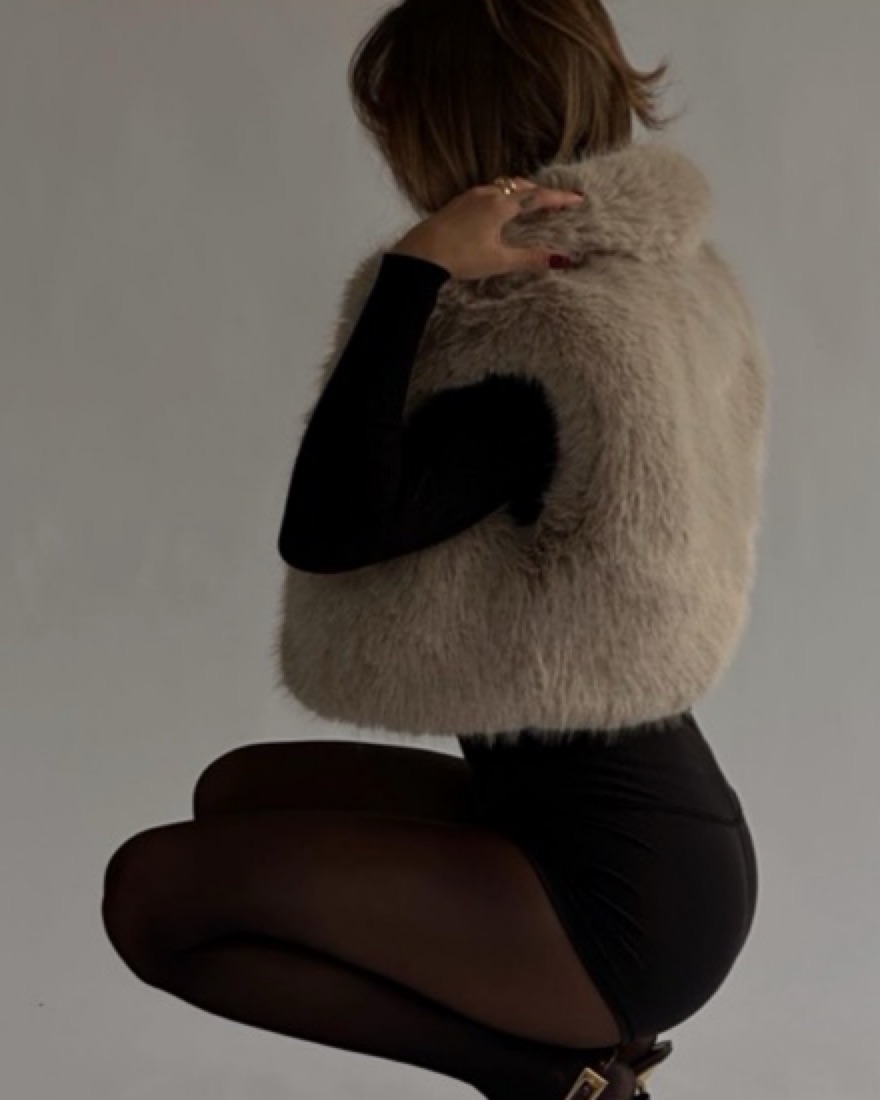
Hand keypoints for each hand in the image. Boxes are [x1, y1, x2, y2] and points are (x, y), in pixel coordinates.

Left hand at [389, 179, 583, 281]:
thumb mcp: (498, 261)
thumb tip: (561, 260)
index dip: (559, 198)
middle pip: (520, 186)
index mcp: (500, 205)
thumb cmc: (459, 257)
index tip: (578, 198)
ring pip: (502, 186)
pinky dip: (501, 195)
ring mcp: (469, 197)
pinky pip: (486, 192)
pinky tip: (497, 208)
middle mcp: (486, 194)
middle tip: (555, 200)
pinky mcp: (456, 204)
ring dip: (519, 191)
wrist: (420, 255)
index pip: (537, 197)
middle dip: (540, 191)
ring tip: (529, 200)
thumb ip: (530, 258)